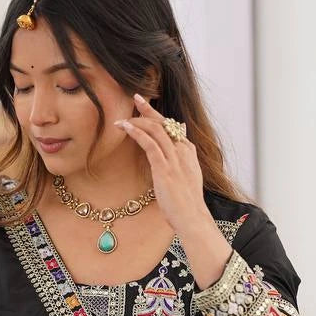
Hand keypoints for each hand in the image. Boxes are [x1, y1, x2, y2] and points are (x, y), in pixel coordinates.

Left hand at [115, 93, 208, 235]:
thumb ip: (183, 157)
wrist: (192, 217)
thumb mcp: (188, 175)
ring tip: (123, 117)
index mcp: (188, 151)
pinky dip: (137, 132)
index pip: (172, 127)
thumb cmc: (187, 202)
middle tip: (135, 98)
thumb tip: (179, 139)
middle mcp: (183, 151)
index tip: (145, 108)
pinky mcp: (164, 168)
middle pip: (164, 123)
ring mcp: (174, 159)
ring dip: (138, 120)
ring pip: (156, 129)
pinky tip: (125, 127)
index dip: (158, 116)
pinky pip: (149, 144)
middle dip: (149, 109)